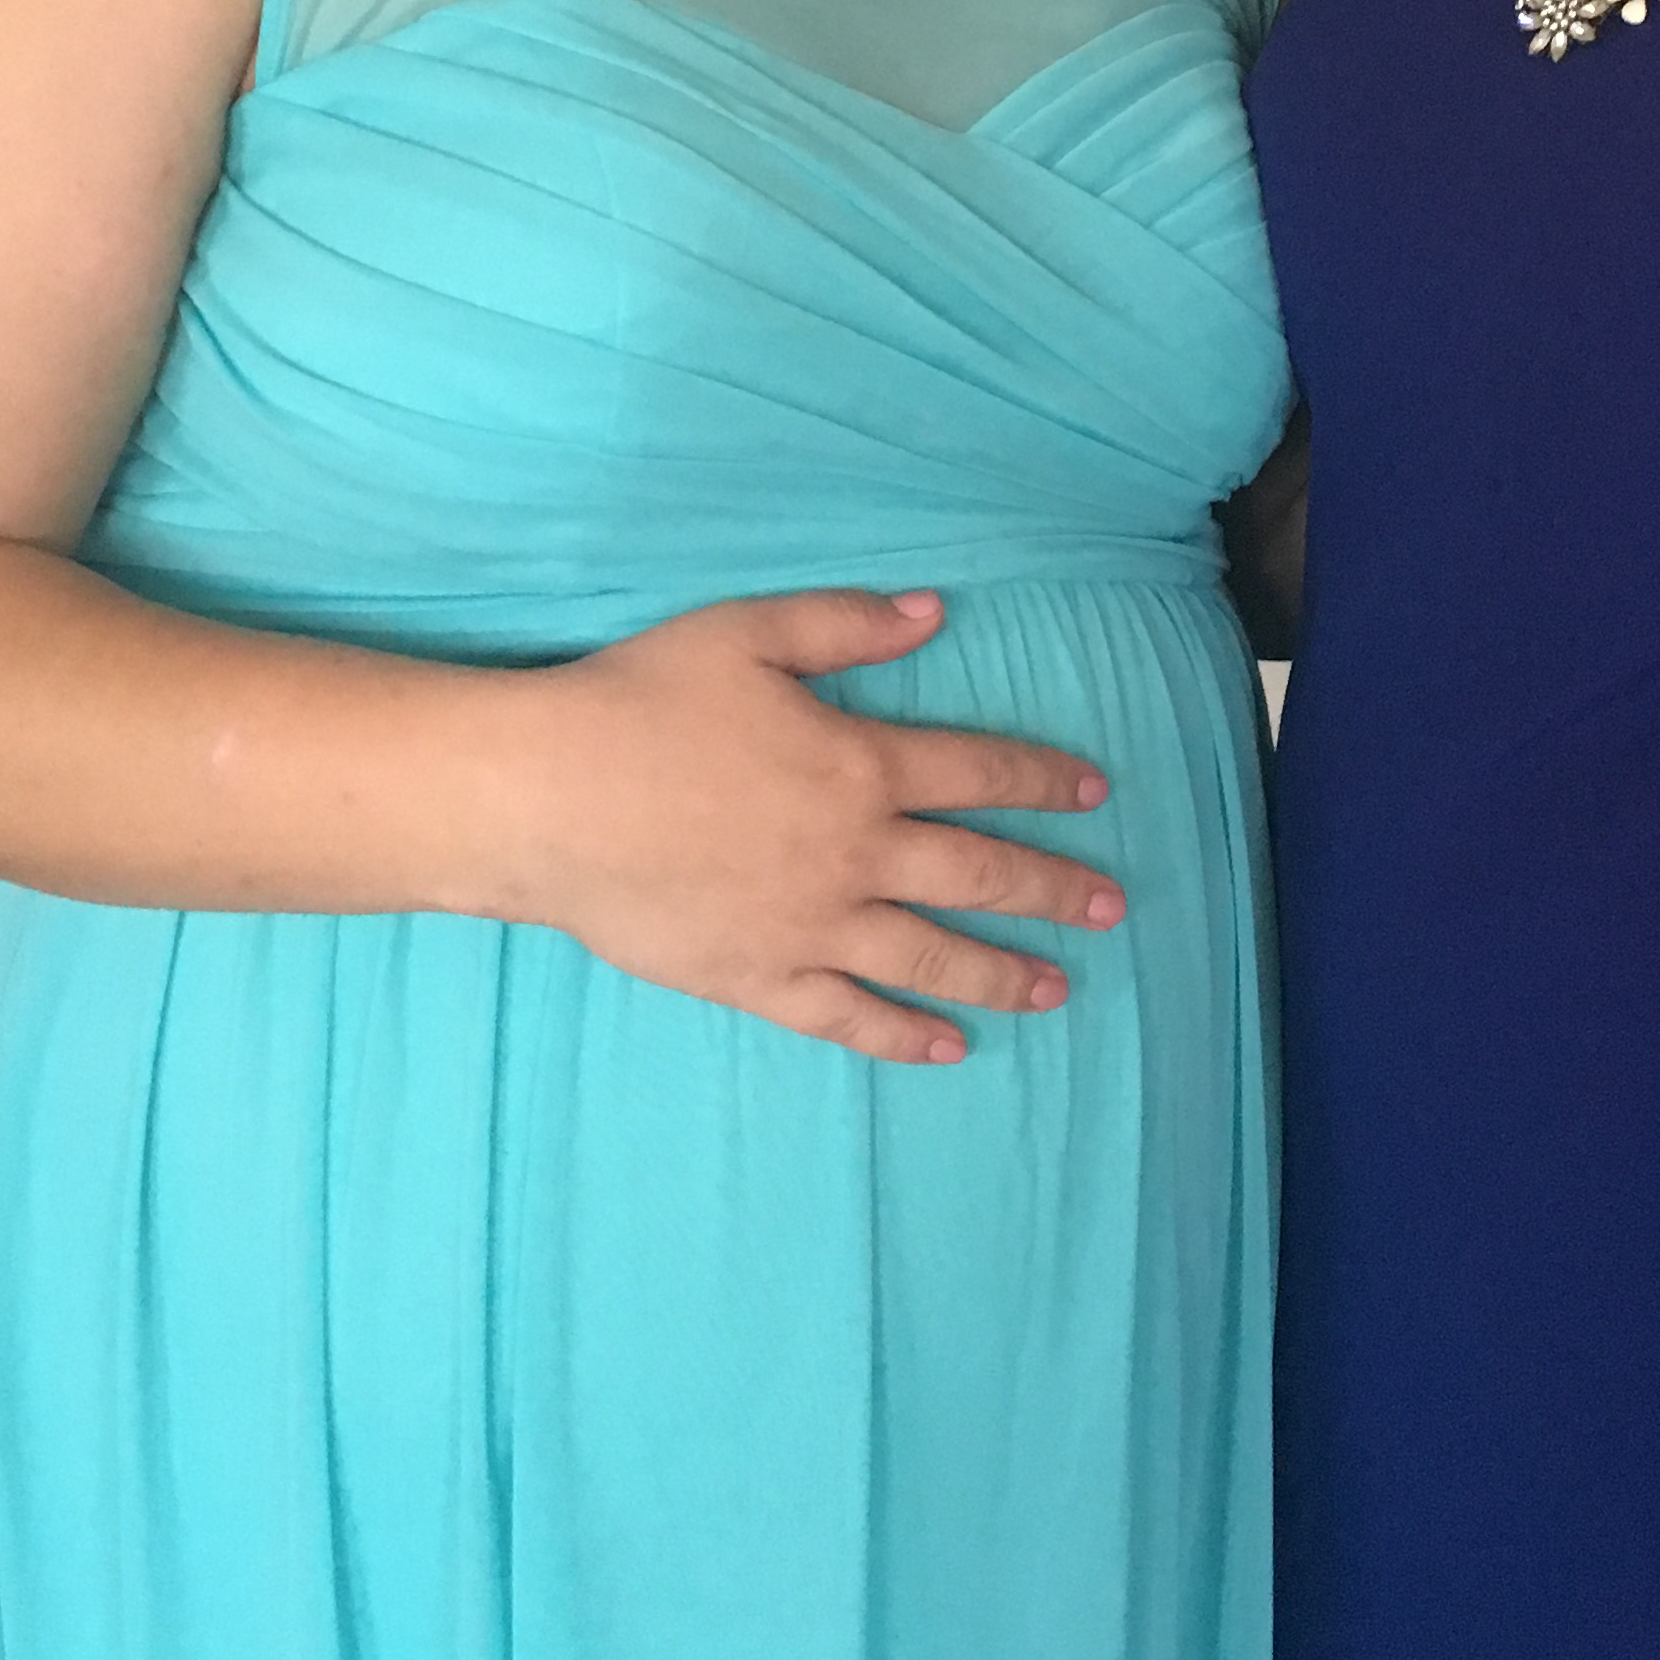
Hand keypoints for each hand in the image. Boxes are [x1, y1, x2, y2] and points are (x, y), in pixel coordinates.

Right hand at [487, 588, 1120, 1066]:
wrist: (546, 798)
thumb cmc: (641, 702)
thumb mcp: (748, 634)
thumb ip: (847, 625)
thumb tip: (935, 612)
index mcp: (860, 765)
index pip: (978, 771)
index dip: (1042, 778)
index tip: (1094, 791)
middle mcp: (854, 853)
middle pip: (979, 873)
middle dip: (1054, 887)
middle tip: (1113, 905)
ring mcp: (811, 924)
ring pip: (931, 955)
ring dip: (1003, 972)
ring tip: (1059, 988)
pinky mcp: (760, 977)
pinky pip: (848, 1015)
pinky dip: (903, 1035)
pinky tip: (948, 1047)